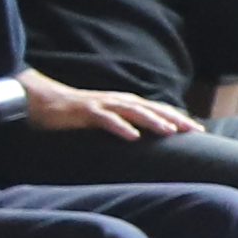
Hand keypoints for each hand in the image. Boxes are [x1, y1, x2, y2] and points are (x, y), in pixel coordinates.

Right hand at [19, 73, 189, 139]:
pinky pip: (105, 120)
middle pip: (151, 108)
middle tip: (194, 131)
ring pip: (133, 111)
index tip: (198, 130)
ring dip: (152, 121)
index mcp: (124, 102)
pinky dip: (120, 127)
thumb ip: (122, 122)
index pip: (157, 109)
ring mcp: (101, 105)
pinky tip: (132, 136)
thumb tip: (143, 137)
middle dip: (174, 119)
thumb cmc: (72, 113)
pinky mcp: (84, 112)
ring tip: (170, 132)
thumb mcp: (103, 117)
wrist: (39, 101)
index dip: (178, 117)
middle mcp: (117, 100)